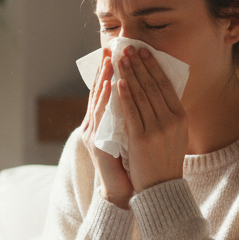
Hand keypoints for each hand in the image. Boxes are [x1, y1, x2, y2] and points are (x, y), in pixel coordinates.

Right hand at [80, 50, 133, 208]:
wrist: (122, 192)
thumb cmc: (130, 164)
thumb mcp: (131, 136)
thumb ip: (132, 118)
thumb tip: (144, 97)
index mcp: (101, 123)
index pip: (105, 91)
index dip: (109, 71)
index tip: (115, 52)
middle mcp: (93, 126)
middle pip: (99, 91)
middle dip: (107, 69)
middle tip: (113, 48)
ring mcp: (94, 134)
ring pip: (99, 100)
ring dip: (106, 78)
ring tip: (112, 59)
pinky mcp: (97, 144)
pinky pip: (103, 118)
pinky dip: (108, 100)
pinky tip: (113, 85)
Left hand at [117, 45, 187, 193]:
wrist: (160, 188)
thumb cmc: (164, 161)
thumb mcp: (175, 134)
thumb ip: (169, 114)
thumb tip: (160, 90)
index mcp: (180, 118)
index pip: (166, 85)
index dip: (154, 67)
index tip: (145, 52)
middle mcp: (171, 121)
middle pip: (153, 86)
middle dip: (140, 65)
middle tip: (129, 48)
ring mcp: (157, 130)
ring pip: (141, 95)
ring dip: (130, 74)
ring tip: (120, 59)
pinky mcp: (141, 139)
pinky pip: (131, 112)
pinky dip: (124, 96)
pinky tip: (118, 82)